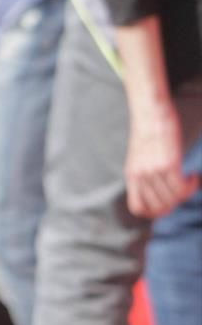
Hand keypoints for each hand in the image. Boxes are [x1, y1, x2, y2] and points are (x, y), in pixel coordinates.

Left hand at [125, 101, 198, 218]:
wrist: (150, 110)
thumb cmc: (150, 132)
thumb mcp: (141, 156)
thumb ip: (146, 173)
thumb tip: (158, 190)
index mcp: (131, 175)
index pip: (137, 208)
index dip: (154, 213)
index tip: (169, 204)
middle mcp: (140, 175)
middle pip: (160, 207)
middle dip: (176, 203)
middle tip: (184, 189)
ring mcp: (153, 170)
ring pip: (174, 199)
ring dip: (187, 193)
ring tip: (190, 179)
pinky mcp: (168, 163)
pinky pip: (181, 188)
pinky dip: (192, 186)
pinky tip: (194, 175)